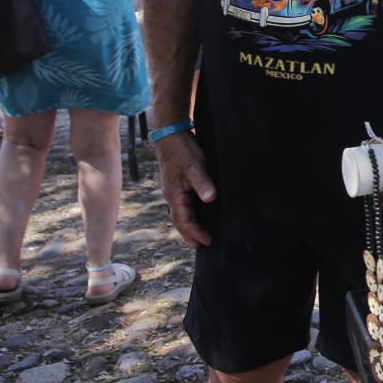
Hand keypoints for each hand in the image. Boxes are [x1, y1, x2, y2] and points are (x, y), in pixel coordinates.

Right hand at [157, 132, 214, 247]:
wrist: (171, 136)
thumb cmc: (183, 150)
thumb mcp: (195, 165)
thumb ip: (203, 183)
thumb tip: (210, 199)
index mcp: (174, 195)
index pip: (184, 221)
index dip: (195, 233)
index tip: (207, 241)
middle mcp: (172, 196)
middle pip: (180, 221)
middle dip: (190, 235)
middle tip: (202, 246)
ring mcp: (174, 191)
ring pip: (181, 214)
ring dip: (189, 226)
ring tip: (199, 236)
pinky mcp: (178, 186)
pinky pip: (183, 205)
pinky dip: (190, 215)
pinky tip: (197, 215)